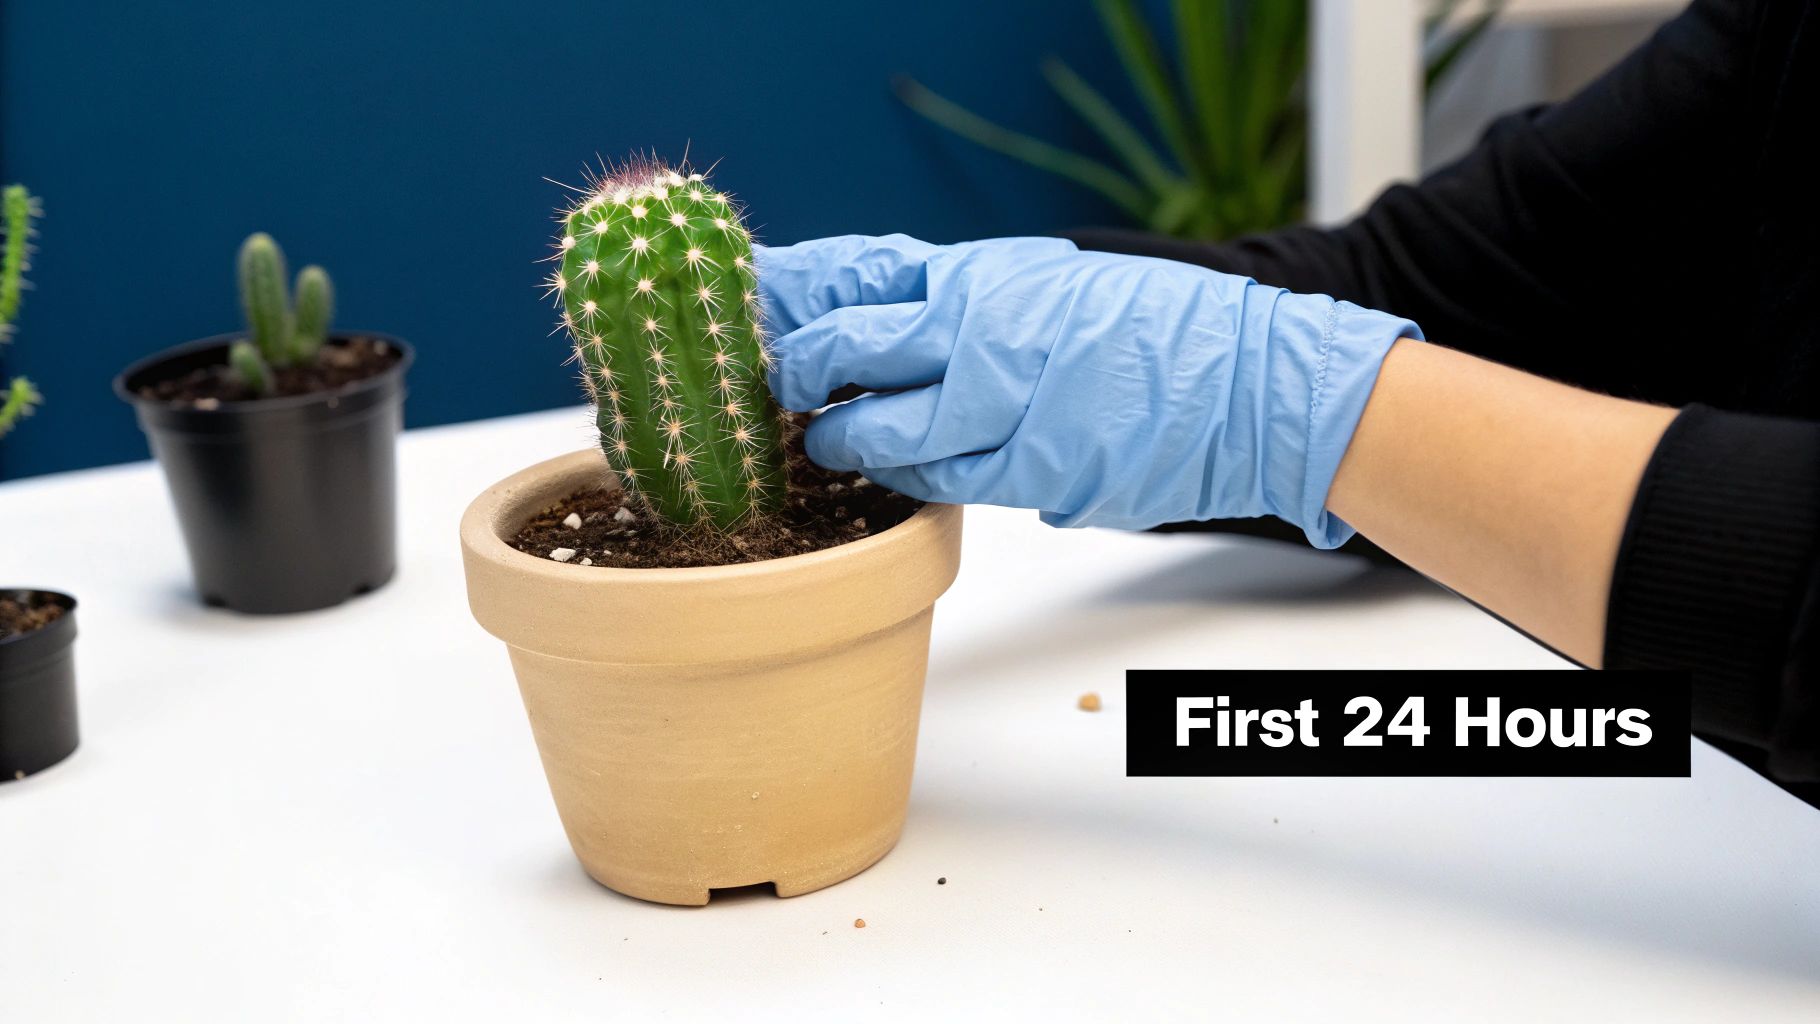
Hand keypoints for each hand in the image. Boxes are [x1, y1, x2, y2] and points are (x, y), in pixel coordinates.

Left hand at [755, 234, 1419, 546]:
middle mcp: (986, 334)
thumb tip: (894, 331)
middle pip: (850, 351)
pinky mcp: (1034, 473)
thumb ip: (973, 304)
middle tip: (779, 388)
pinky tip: (898, 472)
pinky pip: (947, 482)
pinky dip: (913, 477)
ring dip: (847, 442)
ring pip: (887, 434)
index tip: (757, 312)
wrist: (1254, 386)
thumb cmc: (1161, 332)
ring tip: (828, 444)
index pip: (858, 276)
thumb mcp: (1056, 285)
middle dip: (800, 373)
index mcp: (989, 277)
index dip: (797, 298)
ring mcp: (1008, 408)